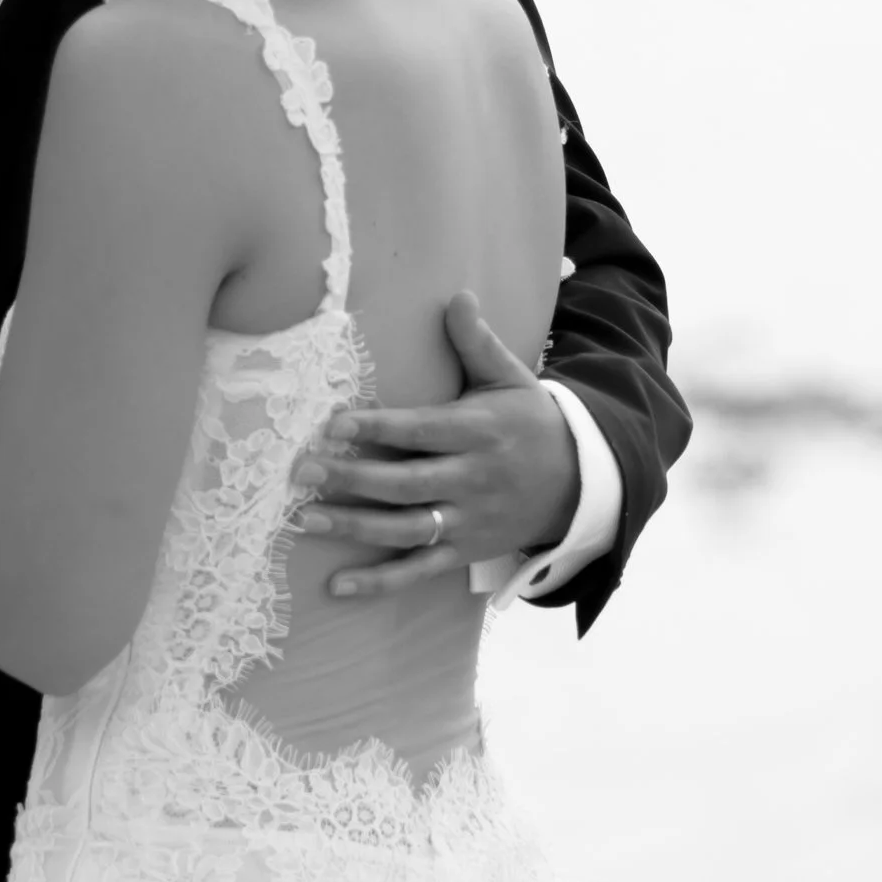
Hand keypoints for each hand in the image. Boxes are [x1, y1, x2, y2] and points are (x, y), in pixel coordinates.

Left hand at [297, 293, 577, 598]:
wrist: (578, 483)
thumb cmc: (529, 422)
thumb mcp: (510, 377)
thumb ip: (476, 341)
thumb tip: (457, 296)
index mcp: (479, 432)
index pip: (421, 430)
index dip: (378, 430)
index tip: (334, 425)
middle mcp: (472, 480)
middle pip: (406, 484)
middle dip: (353, 479)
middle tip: (303, 470)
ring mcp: (467, 521)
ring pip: (405, 529)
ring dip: (355, 527)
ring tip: (306, 518)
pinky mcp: (464, 552)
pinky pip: (418, 570)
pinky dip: (379, 583)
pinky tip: (336, 586)